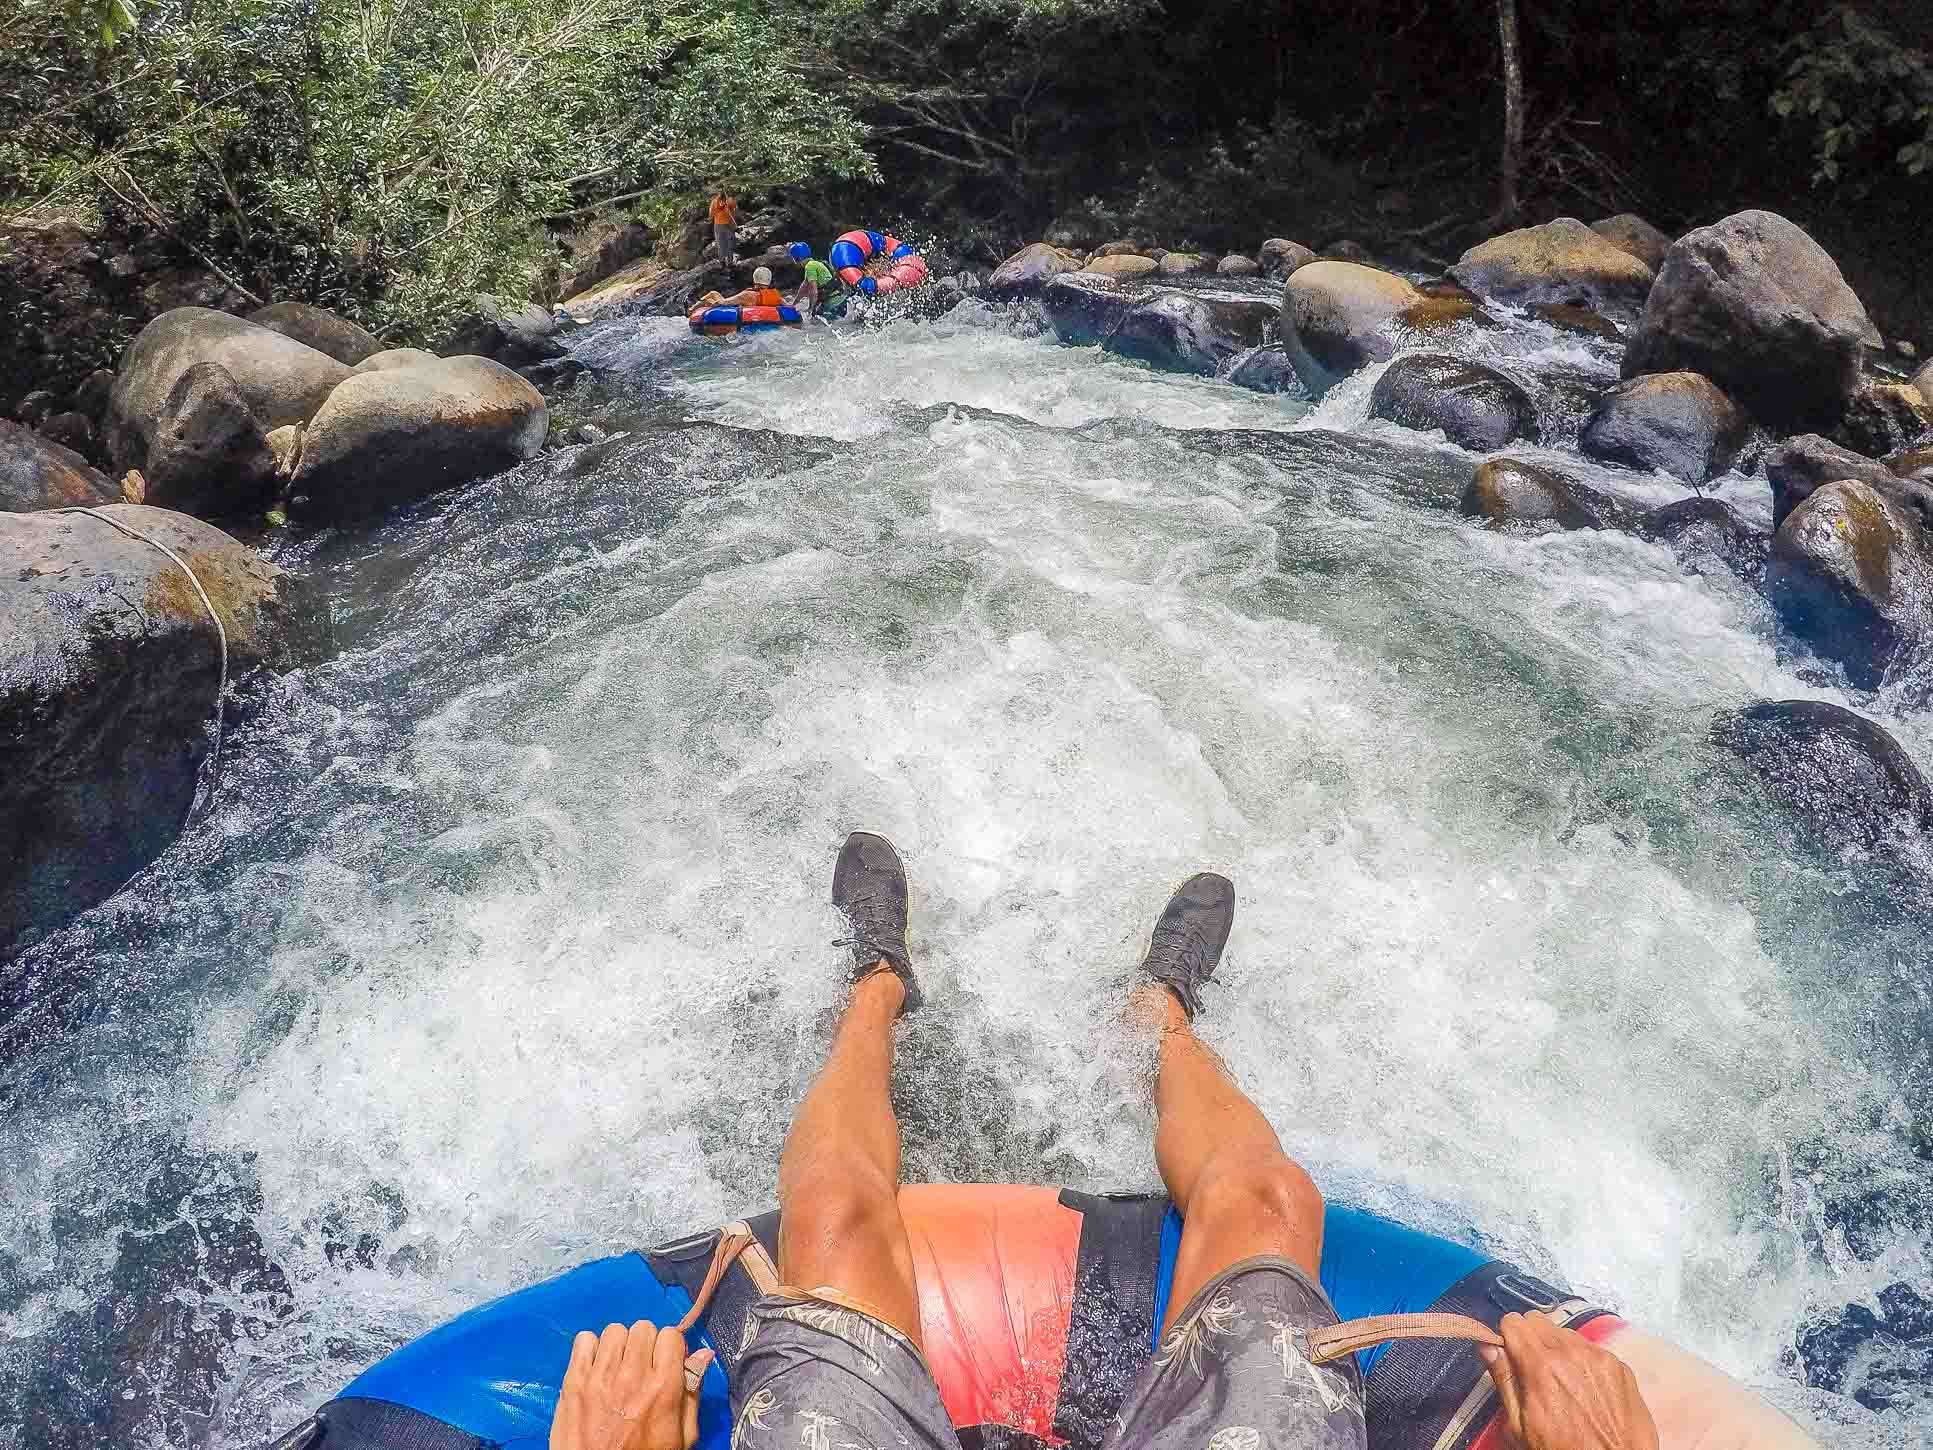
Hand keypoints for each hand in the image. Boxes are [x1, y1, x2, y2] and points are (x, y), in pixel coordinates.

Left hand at [549, 1320, 715, 1449]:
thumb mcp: (682, 1438)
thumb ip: (693, 1393)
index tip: (664, 1363)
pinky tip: (596, 1370)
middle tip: (640, 1368)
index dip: (669, 1348)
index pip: (671, 1335)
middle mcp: (633, 1375)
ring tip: (617, 1369)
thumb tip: (703, 1354)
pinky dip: (590, 1350)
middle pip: (643, 1328)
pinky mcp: (574, 1381)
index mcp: (663, 1388)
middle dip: (645, 1345)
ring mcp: (600, 1376)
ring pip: (614, 1330)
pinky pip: (584, 1340)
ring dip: (619, 1346)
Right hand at [1479, 1312, 1658, 1449]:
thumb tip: (1489, 1347)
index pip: (1513, 1321)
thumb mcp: (1520, 1426)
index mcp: (1541, 1366)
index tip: (1510, 1355)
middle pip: (1538, 1320)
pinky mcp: (1619, 1365)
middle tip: (1534, 1369)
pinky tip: (1584, 1387)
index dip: (1507, 1338)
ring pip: (1564, 1331)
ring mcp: (1599, 1356)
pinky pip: (1591, 1347)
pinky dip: (1582, 1360)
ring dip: (1557, 1348)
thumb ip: (1503, 1380)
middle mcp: (1571, 1352)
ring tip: (1562, 1381)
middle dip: (1530, 1339)